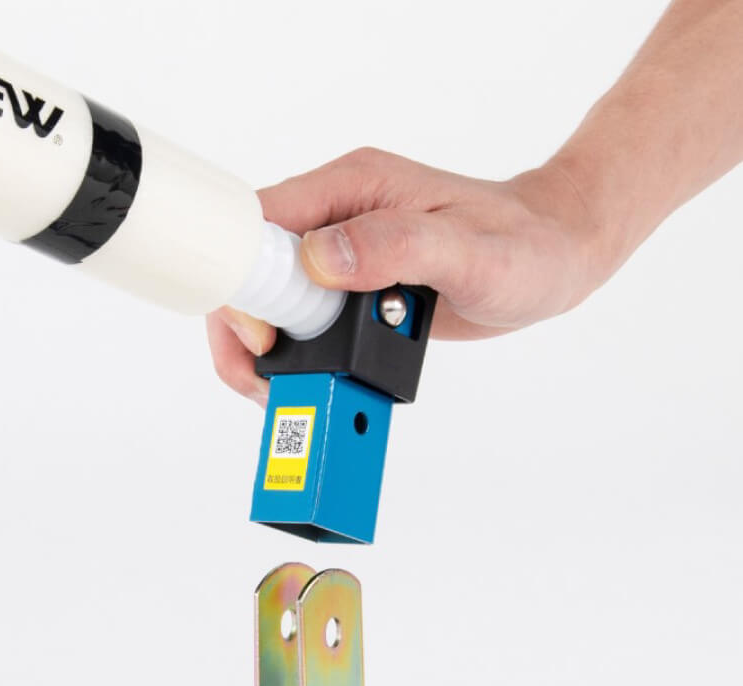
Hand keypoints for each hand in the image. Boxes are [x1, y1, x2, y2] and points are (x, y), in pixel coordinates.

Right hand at [207, 146, 608, 404]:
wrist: (552, 257)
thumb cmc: (524, 246)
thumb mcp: (468, 250)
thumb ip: (398, 246)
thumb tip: (320, 259)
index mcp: (352, 187)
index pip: (260, 222)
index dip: (244, 279)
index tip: (264, 334)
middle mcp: (337, 216)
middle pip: (251, 266)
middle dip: (245, 325)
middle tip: (265, 377)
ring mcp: (341, 253)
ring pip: (269, 297)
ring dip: (268, 347)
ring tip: (287, 387)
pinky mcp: (353, 288)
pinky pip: (302, 318)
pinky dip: (296, 353)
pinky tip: (315, 377)